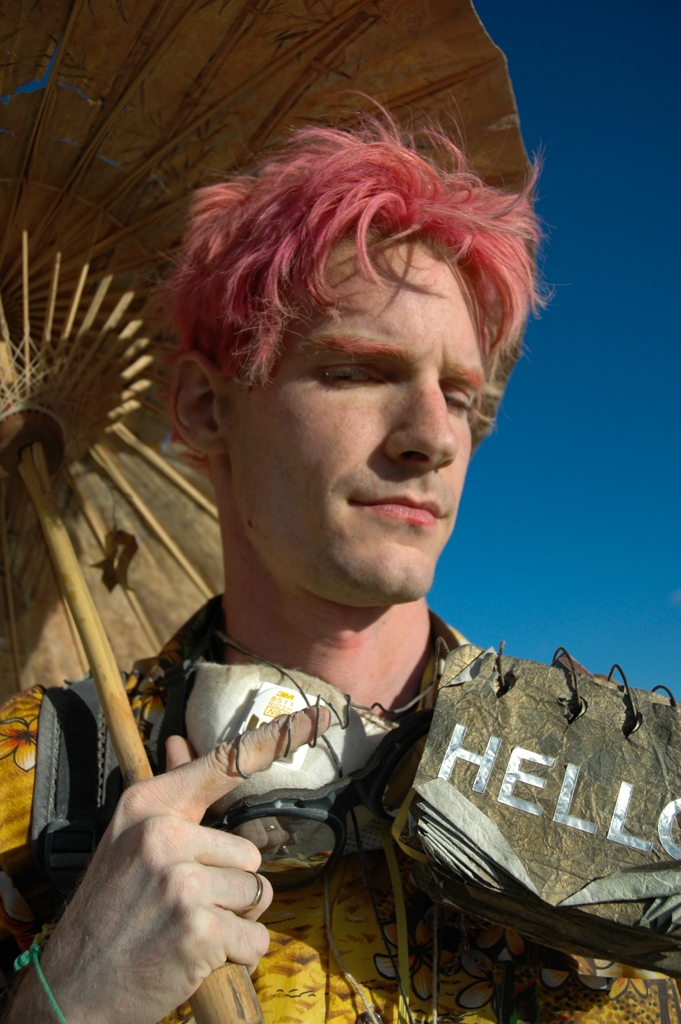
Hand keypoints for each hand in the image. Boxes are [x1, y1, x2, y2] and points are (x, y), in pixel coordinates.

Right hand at [7, 706, 329, 1023]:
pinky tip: (199, 959)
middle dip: (229, 886)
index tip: (317, 716)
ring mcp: (181, 881)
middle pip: (249, 852)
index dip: (277, 738)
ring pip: (256, 893)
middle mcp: (163, 835)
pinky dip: (239, 956)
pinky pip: (256, 938)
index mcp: (147, 806)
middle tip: (183, 907)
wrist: (71, 988)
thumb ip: (166, 795)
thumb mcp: (127, 842)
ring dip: (234, 922)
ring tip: (187, 931)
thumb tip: (177, 739)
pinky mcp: (199, 928)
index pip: (223, 763)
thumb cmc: (108, 912)